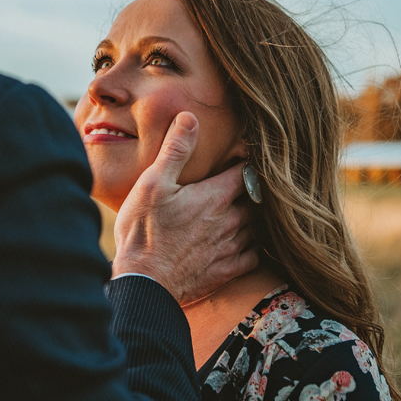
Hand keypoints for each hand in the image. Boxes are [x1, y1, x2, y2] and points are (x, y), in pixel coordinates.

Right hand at [113, 112, 258, 303]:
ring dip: (252, 217)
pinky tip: (241, 241)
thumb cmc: (144, 232)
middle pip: (255, 199)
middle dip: (250, 190)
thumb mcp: (153, 183)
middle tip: (242, 183)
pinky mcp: (228, 271)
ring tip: (242, 209)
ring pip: (257, 226)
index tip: (242, 157)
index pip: (246, 171)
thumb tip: (189, 117)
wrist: (144, 284)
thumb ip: (176, 149)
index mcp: (216, 196)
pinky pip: (254, 255)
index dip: (245, 162)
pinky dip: (252, 246)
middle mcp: (231, 220)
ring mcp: (232, 247)